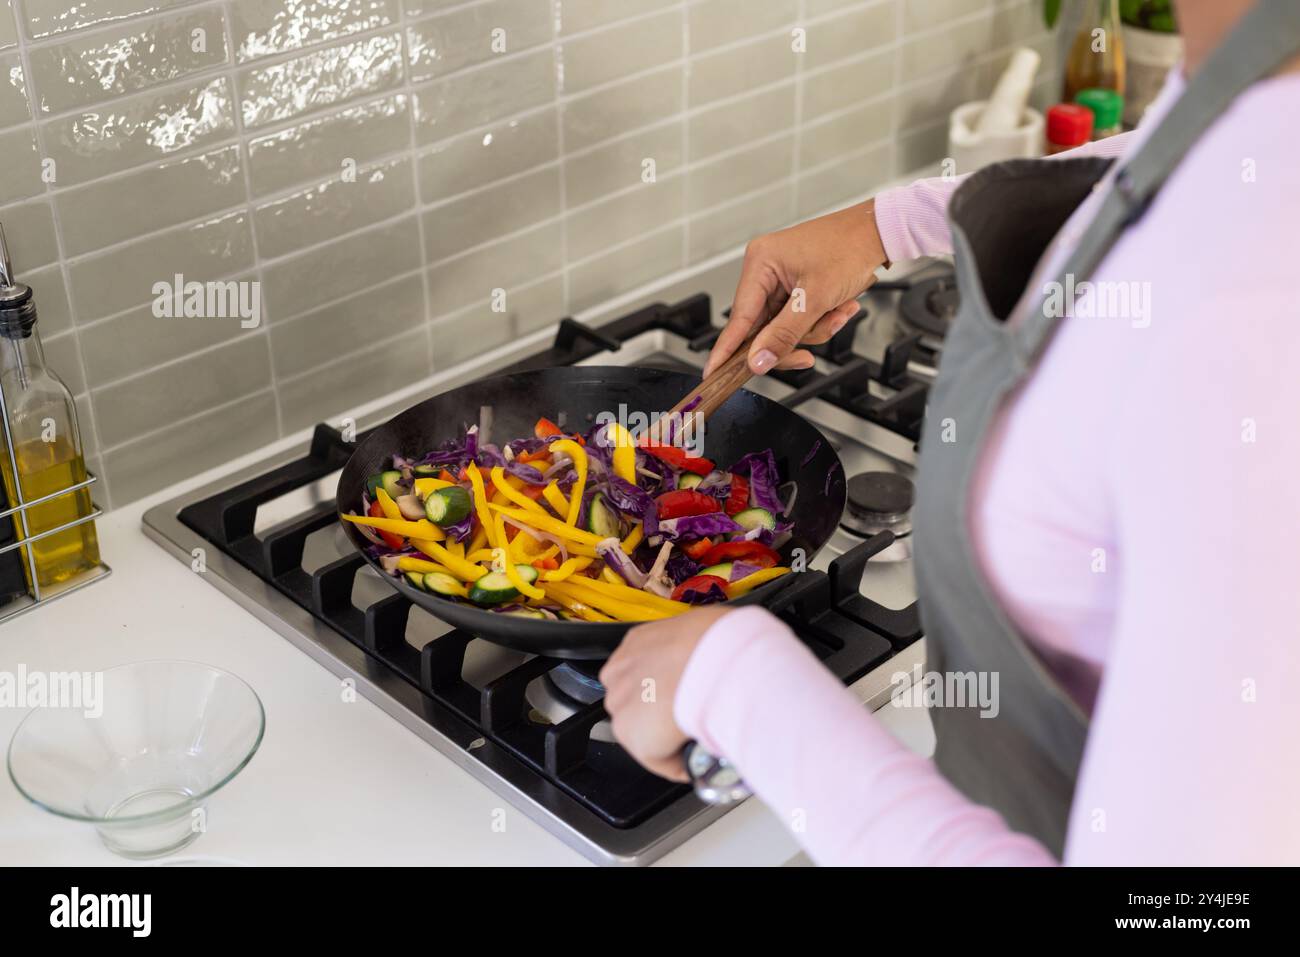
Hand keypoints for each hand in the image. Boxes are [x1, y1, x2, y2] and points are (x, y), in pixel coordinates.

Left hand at [599, 606, 733, 781]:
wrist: (718, 660)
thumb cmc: (720, 641)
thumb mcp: (704, 628)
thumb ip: (696, 644)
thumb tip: (715, 653)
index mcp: (638, 642)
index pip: (642, 671)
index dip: (663, 689)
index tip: (683, 696)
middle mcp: (622, 671)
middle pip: (636, 702)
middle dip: (660, 714)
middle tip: (692, 719)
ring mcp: (622, 703)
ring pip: (643, 731)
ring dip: (666, 740)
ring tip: (696, 740)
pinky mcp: (632, 734)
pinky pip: (656, 758)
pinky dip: (675, 764)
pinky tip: (696, 757)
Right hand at [704, 198, 889, 377]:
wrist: (880, 232)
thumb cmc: (850, 247)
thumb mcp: (815, 298)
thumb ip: (784, 334)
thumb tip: (758, 360)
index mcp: (760, 262)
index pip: (738, 317)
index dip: (727, 349)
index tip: (713, 373)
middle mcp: (766, 271)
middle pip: (763, 328)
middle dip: (792, 339)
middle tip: (805, 355)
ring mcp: (781, 280)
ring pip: (784, 328)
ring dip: (813, 329)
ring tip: (838, 313)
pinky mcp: (797, 287)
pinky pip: (799, 320)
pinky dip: (819, 321)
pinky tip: (840, 308)